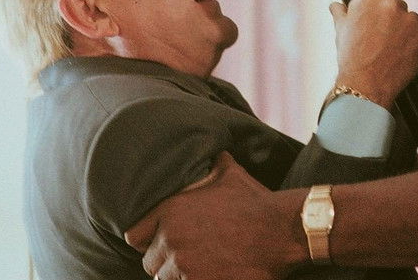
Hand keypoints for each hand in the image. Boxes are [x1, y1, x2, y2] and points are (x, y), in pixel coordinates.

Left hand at [125, 151, 305, 279]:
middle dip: (167, 262)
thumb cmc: (256, 202)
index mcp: (171, 210)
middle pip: (151, 264)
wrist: (282, 231)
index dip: (149, 240)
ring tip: (203, 266)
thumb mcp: (230, 174)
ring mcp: (185, 266)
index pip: (134, 236)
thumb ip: (212, 164)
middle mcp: (171, 239)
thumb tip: (212, 150)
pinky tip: (213, 273)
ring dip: (181, 275)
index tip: (164, 242)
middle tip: (190, 257)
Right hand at [330, 0, 417, 107]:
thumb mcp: (341, 32)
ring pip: (411, 19)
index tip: (375, 12)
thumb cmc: (351, 58)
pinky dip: (415, 44)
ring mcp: (410, 20)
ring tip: (392, 49)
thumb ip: (341, 13)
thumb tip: (336, 5)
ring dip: (405, 30)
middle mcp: (391, 5)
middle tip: (382, 37)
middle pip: (396, 4)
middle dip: (391, 17)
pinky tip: (402, 55)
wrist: (366, 85)